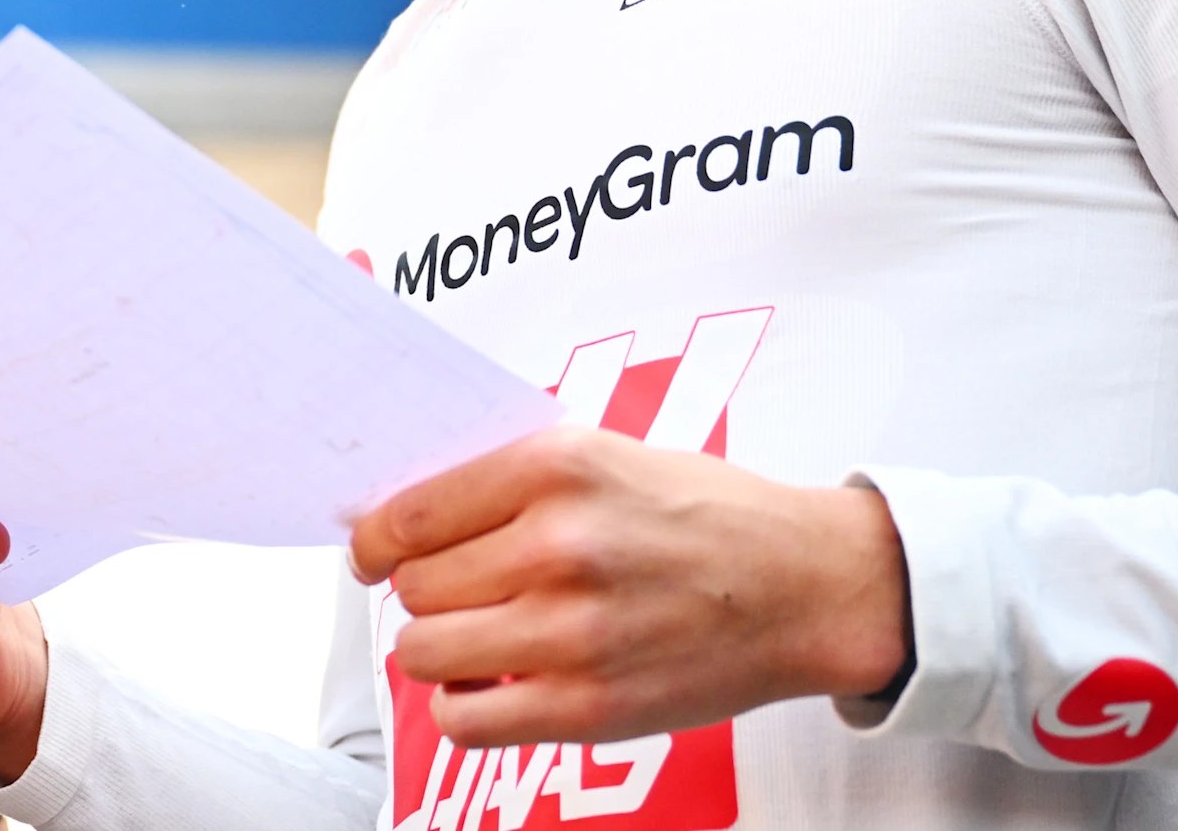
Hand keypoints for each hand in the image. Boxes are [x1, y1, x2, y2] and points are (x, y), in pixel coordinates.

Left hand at [349, 427, 910, 748]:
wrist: (806, 584)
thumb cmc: (710, 517)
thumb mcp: (609, 457)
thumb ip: (514, 482)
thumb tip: (410, 515)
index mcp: (557, 468)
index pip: (408, 514)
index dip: (374, 540)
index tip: (371, 552)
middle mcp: (558, 545)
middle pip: (414, 585)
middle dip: (426, 591)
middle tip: (462, 591)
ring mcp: (572, 631)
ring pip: (426, 651)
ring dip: (441, 648)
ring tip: (480, 636)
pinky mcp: (590, 706)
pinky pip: (467, 721)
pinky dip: (466, 706)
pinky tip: (497, 684)